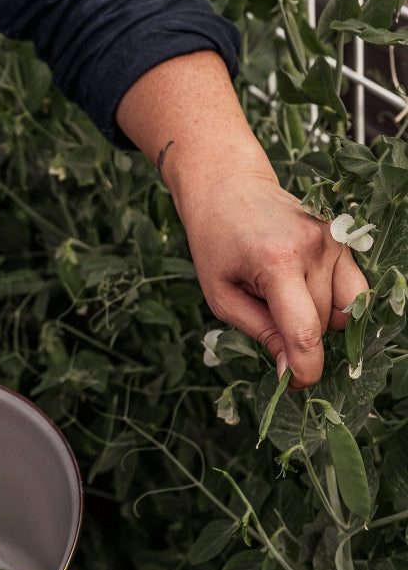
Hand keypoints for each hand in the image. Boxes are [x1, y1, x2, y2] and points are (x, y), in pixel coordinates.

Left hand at [115, 51, 368, 386]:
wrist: (227, 185)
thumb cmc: (215, 240)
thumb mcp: (219, 293)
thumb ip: (258, 331)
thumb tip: (289, 369)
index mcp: (276, 262)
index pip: (305, 329)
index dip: (305, 367)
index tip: (295, 384)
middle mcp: (314, 249)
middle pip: (324, 323)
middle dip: (299, 335)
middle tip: (263, 313)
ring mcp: (335, 241)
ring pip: (346, 310)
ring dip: (319, 319)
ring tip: (282, 298)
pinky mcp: (344, 238)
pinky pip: (353, 289)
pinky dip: (334, 301)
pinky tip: (302, 287)